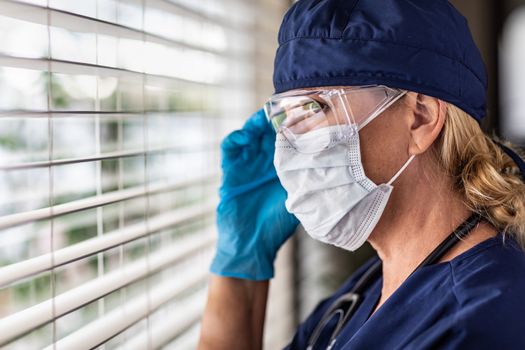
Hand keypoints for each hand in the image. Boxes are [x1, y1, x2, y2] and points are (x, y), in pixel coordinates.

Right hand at [210, 108, 298, 279]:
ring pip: (250, 133)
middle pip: (268, 130)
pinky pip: (230, 147)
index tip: (305, 113)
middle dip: (276, 117)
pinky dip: (237, 138)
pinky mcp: (230, 170)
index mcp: (282, 166)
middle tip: (285, 106)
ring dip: (257, 123)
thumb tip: (333, 163)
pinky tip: (246, 135)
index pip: (287, 138)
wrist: (252, 244)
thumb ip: (308, 180)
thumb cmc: (277, 225)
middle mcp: (265, 161)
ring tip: (266, 116)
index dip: (295, 124)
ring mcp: (247, 163)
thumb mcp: (298, 198)